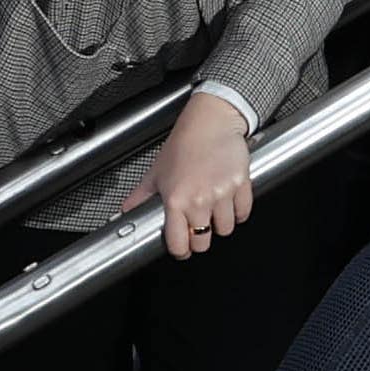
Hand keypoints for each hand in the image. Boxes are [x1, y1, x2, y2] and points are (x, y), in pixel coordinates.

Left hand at [134, 91, 254, 259]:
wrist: (211, 121)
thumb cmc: (183, 144)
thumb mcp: (157, 171)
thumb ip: (141, 196)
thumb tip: (126, 212)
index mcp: (176, 200)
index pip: (179, 243)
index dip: (181, 250)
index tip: (183, 247)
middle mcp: (199, 200)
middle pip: (204, 242)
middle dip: (201, 239)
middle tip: (199, 227)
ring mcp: (222, 193)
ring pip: (226, 229)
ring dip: (220, 224)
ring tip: (214, 211)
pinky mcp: (241, 185)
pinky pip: (243, 213)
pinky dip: (238, 212)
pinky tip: (229, 203)